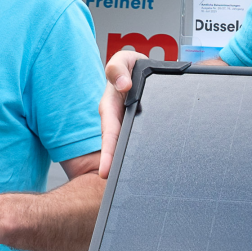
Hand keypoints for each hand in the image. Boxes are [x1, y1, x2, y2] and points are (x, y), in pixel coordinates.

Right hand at [97, 49, 143, 177]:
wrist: (146, 71)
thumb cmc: (131, 69)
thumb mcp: (122, 61)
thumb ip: (118, 70)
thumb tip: (123, 85)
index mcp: (111, 108)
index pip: (109, 133)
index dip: (107, 153)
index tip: (105, 172)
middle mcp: (118, 122)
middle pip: (116, 149)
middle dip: (114, 168)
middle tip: (115, 188)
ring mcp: (128, 129)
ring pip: (127, 151)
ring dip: (126, 168)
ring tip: (128, 188)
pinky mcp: (139, 132)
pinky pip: (139, 147)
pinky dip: (140, 160)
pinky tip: (146, 175)